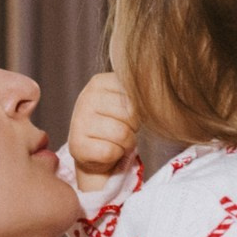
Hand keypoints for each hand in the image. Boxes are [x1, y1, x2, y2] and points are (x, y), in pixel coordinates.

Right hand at [66, 73, 137, 191]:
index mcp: (99, 82)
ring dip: (126, 142)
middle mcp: (86, 98)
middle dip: (133, 126)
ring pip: (122, 134)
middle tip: (122, 129)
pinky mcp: (77, 145)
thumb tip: (158, 85)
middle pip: (130, 114)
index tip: (128, 113)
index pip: (135, 94)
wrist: (93, 152)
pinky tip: (106, 150)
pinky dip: (115, 155)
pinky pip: (111, 151)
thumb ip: (139, 91)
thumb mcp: (126, 100)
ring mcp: (79, 121)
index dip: (139, 109)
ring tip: (116, 141)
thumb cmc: (115, 123)